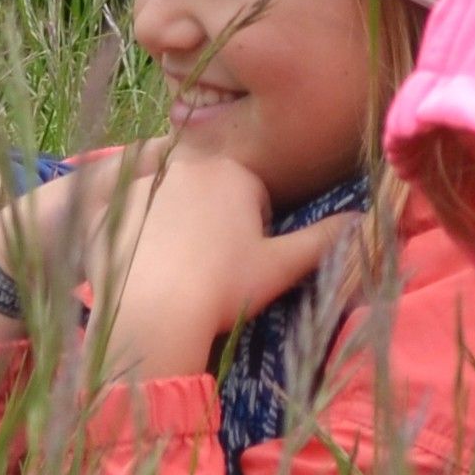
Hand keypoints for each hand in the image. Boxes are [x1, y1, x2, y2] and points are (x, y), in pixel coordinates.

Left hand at [90, 145, 351, 380]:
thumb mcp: (283, 266)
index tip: (243, 264)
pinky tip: (140, 264)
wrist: (152, 311)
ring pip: (169, 201)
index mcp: (232, 170)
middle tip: (209, 269)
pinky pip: (126, 212)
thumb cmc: (224, 287)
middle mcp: (186, 163)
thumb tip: (367, 222)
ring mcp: (142, 180)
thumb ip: (325, 240)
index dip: (254, 232)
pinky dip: (133, 232)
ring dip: (174, 226)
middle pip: (210, 192)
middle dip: (214, 223)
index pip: (253, 194)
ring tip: (173, 270)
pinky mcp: (106, 202)